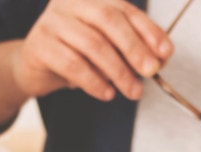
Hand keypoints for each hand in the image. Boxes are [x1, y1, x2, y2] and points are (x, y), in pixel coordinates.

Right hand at [13, 0, 171, 102]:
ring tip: (132, 91)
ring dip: (117, 71)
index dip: (148, 30)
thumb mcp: (107, 48)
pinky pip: (72, 64)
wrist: (35, 68)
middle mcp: (70, 2)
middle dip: (134, 48)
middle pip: (108, 20)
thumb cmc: (76, 55)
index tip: (165, 53)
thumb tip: (160, 59)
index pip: (124, 9)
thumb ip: (132, 48)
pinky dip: (94, 82)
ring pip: (92, 44)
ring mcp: (52, 21)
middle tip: (149, 72)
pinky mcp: (39, 45)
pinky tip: (106, 93)